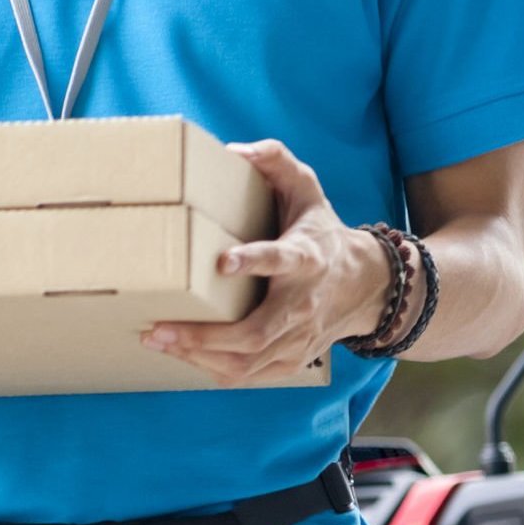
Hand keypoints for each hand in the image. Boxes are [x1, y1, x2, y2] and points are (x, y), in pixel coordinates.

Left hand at [141, 138, 389, 384]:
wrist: (366, 285)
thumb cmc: (323, 233)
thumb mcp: (306, 189)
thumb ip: (276, 161)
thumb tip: (236, 149)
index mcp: (306, 258)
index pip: (282, 260)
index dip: (254, 261)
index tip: (223, 261)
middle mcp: (303, 304)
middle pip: (255, 332)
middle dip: (204, 335)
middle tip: (159, 327)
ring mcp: (299, 339)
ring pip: (247, 361)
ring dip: (198, 356)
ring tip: (157, 340)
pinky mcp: (291, 360)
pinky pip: (249, 375)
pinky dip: (213, 369)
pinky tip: (181, 355)